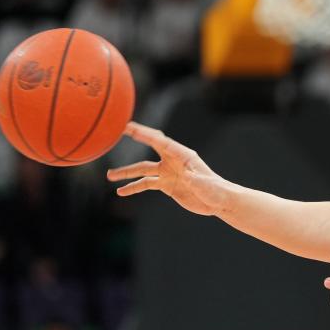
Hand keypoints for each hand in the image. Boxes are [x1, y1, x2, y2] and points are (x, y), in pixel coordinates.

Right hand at [106, 122, 228, 216]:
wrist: (219, 202)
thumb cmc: (216, 190)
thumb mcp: (206, 185)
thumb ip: (196, 180)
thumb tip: (188, 177)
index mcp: (183, 155)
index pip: (161, 141)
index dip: (145, 134)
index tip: (128, 127)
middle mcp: (173, 161)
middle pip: (149, 148)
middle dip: (135, 139)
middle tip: (115, 133)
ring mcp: (168, 172)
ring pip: (142, 169)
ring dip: (126, 172)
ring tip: (109, 176)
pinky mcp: (166, 185)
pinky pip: (146, 184)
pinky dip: (133, 187)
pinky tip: (121, 192)